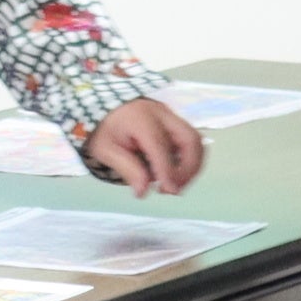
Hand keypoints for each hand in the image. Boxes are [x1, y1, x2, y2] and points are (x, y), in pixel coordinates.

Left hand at [83, 97, 204, 197]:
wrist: (105, 108)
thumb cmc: (104, 130)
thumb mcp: (105, 150)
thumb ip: (126, 169)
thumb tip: (144, 191)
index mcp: (140, 118)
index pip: (160, 145)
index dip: (168, 169)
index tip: (169, 190)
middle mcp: (162, 114)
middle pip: (190, 138)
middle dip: (189, 168)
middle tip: (174, 189)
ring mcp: (171, 117)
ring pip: (196, 140)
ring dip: (192, 166)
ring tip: (174, 185)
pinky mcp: (175, 123)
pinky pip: (190, 141)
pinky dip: (188, 160)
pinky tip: (174, 174)